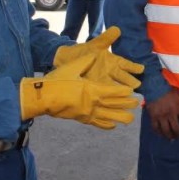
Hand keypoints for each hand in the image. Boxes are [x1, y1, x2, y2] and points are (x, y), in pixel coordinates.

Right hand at [20, 54, 138, 128]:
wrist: (42, 98)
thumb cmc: (56, 81)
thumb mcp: (72, 68)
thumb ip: (85, 62)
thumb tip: (94, 54)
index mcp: (92, 89)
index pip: (114, 92)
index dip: (125, 92)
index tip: (133, 91)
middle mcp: (92, 103)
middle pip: (115, 106)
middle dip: (127, 105)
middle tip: (137, 104)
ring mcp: (87, 113)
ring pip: (109, 118)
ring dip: (121, 118)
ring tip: (130, 118)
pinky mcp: (81, 119)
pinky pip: (98, 124)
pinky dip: (107, 125)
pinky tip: (113, 125)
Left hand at [54, 26, 143, 88]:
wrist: (64, 62)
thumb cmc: (82, 53)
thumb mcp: (94, 45)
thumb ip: (105, 39)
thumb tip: (117, 28)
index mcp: (111, 62)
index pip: (125, 64)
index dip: (133, 67)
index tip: (141, 69)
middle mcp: (109, 73)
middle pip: (121, 77)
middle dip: (129, 81)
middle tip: (137, 85)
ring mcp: (101, 82)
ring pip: (113, 87)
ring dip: (120, 91)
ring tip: (127, 95)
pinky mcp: (93, 89)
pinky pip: (102, 93)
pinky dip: (106, 97)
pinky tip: (112, 102)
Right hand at [146, 89, 178, 139]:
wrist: (155, 88)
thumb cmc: (168, 89)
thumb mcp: (178, 92)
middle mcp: (171, 114)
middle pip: (176, 128)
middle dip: (178, 134)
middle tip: (178, 136)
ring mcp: (162, 117)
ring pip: (166, 130)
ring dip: (169, 136)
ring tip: (171, 139)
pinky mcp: (153, 117)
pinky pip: (156, 127)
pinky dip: (158, 132)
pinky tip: (160, 134)